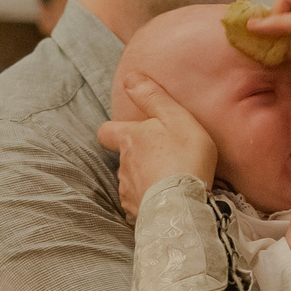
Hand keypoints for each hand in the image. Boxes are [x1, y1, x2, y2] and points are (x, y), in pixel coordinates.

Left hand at [96, 73, 218, 218]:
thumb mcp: (175, 118)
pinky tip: (168, 199)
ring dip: (146, 178)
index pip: (106, 132)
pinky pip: (140, 202)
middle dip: (139, 156)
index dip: (115, 131)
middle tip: (164, 157)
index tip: (130, 132)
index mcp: (129, 139)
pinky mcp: (136, 212)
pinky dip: (150, 199)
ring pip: (132, 180)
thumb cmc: (184, 158)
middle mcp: (122, 165)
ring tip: (169, 180)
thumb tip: (130, 78)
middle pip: (124, 157)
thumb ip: (152, 97)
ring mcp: (128, 190)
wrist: (183, 206)